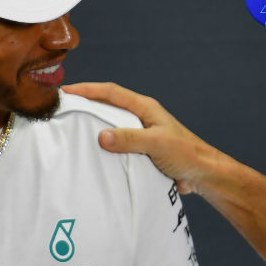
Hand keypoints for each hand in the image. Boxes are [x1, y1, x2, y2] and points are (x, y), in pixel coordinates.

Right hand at [62, 82, 221, 194]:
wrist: (203, 175)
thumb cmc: (186, 154)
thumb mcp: (157, 144)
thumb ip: (130, 139)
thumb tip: (101, 136)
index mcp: (145, 108)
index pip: (111, 92)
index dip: (88, 89)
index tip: (66, 91)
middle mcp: (141, 117)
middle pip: (108, 107)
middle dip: (86, 105)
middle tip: (62, 110)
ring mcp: (141, 134)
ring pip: (111, 127)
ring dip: (93, 128)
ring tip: (70, 131)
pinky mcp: (141, 151)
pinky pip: (117, 146)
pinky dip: (104, 148)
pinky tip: (91, 155)